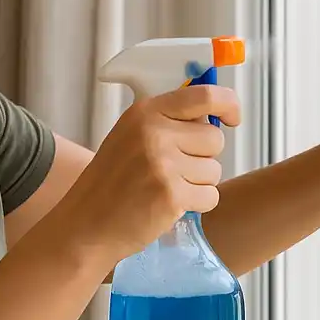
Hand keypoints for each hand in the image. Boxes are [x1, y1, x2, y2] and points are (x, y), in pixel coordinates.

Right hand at [57, 85, 241, 262]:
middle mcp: (154, 133)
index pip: (205, 96)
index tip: (232, 119)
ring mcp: (163, 164)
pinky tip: (169, 205)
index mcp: (146, 112)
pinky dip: (196, 205)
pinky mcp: (171, 195)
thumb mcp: (131, 136)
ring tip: (166, 189)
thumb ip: (168, 122)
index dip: (228, 105)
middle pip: (215, 139)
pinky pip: (210, 196)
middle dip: (204, 157)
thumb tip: (213, 116)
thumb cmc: (112, 182)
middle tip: (175, 170)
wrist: (87, 223)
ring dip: (198, 184)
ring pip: (214, 170)